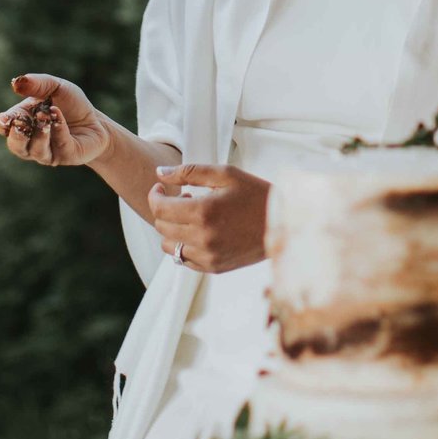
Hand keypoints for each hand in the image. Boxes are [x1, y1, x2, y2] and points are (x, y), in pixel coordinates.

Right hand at [0, 73, 110, 167]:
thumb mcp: (55, 87)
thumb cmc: (71, 104)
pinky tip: (58, 116)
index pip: (4, 126)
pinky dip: (57, 129)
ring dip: (38, 133)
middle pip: (15, 145)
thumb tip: (15, 83)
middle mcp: (30, 141)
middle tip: (21, 121)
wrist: (96, 121)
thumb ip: (37, 84)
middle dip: (17, 134)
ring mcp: (47, 152)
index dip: (2, 123)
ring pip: (34, 150)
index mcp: (23, 121)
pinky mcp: (65, 156)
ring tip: (44, 117)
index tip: (6, 118)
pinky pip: (58, 146)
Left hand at [148, 164, 270, 273]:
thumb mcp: (225, 174)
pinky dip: (184, 245)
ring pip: (169, 246)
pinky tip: (200, 231)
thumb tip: (159, 173)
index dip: (154, 196)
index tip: (160, 188)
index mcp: (203, 211)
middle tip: (183, 198)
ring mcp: (208, 256)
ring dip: (172, 229)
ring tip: (192, 216)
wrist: (283, 222)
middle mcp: (203, 237)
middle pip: (162, 226)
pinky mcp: (214, 266)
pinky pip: (184, 259)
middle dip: (165, 210)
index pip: (160, 208)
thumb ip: (189, 172)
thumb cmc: (256, 194)